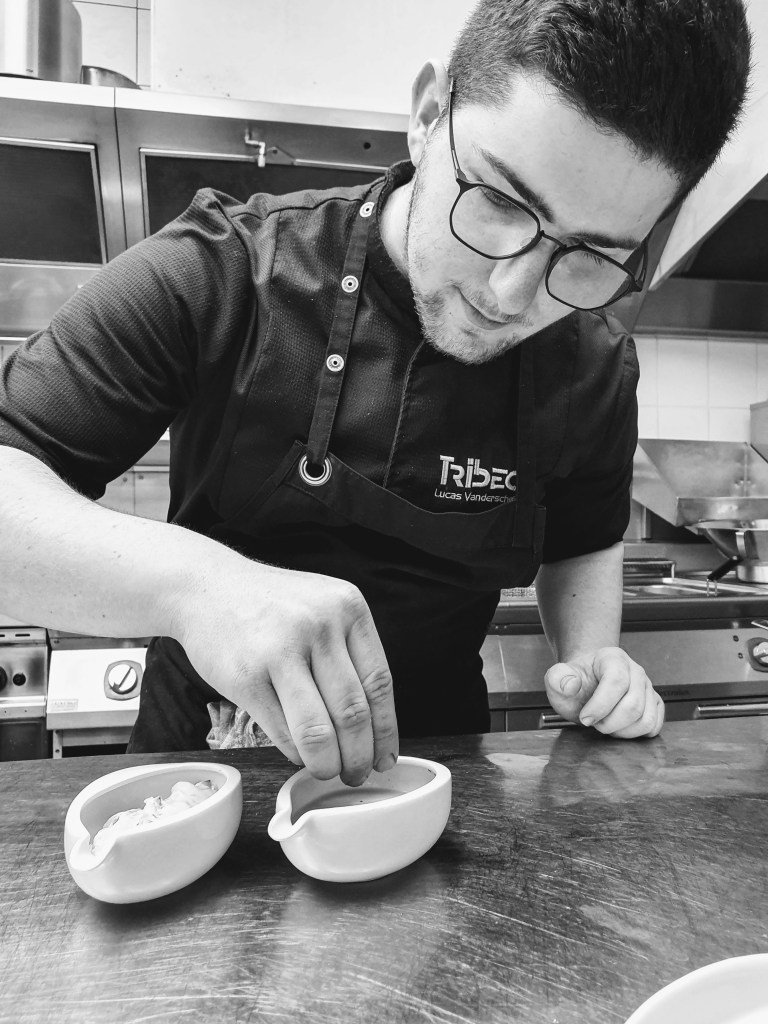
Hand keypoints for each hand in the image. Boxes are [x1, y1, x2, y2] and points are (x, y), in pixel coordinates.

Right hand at [173, 559, 398, 785]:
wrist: (206, 588)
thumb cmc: (269, 606)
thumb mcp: (322, 607)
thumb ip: (348, 651)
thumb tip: (373, 723)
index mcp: (348, 606)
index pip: (379, 683)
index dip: (386, 730)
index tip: (385, 756)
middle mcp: (319, 625)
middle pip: (353, 712)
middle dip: (358, 755)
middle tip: (356, 773)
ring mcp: (280, 650)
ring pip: (319, 730)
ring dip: (327, 763)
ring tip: (328, 770)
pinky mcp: (246, 677)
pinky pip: (282, 732)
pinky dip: (294, 752)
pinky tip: (298, 752)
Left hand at [544, 647, 663, 737]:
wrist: (585, 684)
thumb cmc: (575, 682)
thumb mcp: (557, 679)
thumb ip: (557, 678)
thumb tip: (570, 685)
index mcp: (613, 658)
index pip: (616, 682)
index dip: (600, 706)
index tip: (584, 718)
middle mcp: (635, 671)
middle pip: (633, 705)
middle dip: (609, 723)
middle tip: (593, 723)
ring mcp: (647, 687)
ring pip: (646, 719)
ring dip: (622, 731)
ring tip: (605, 724)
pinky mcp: (653, 703)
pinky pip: (653, 725)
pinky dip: (636, 734)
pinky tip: (619, 728)